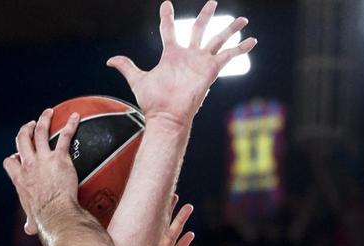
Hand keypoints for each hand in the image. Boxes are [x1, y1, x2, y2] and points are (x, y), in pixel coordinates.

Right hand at [3, 108, 81, 235]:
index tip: (18, 156)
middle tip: (30, 126)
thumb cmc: (45, 220)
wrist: (56, 214)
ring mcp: (43, 160)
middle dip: (25, 131)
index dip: (14, 157)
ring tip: (48, 113)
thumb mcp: (33, 219)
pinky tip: (74, 116)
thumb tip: (29, 230)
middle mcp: (28, 166)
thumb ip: (30, 221)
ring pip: (39, 133)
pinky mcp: (59, 158)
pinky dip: (69, 125)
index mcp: (20, 179)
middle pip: (22, 141)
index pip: (10, 162)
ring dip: (43, 120)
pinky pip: (64, 137)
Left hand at [107, 1, 256, 128]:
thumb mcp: (138, 79)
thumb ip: (126, 66)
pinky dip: (241, 49)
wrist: (167, 116)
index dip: (167, 16)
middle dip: (206, 15)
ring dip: (230, 29)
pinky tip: (253, 41)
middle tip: (212, 2)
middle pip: (199, 29)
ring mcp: (201, 62)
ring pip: (218, 40)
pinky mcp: (211, 70)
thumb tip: (109, 60)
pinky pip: (229, 56)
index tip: (166, 3)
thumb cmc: (154, 102)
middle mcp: (188, 56)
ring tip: (243, 19)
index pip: (169, 30)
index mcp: (171, 55)